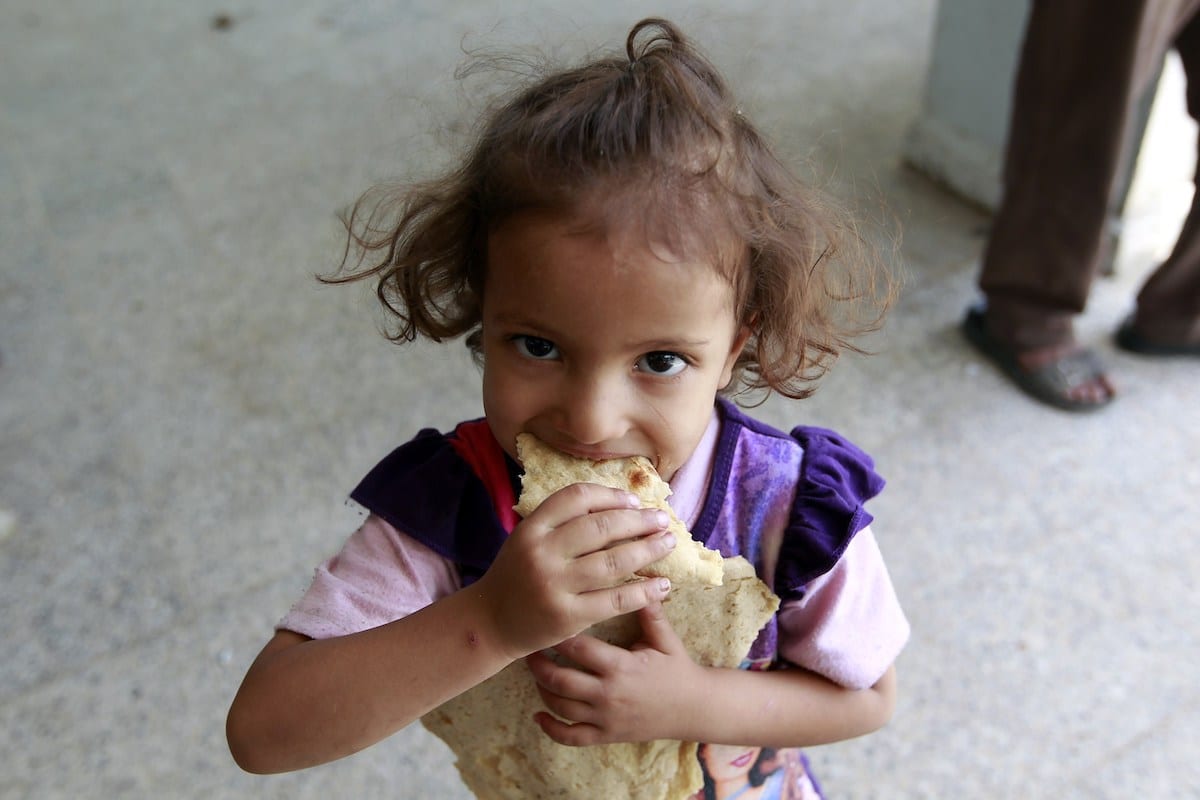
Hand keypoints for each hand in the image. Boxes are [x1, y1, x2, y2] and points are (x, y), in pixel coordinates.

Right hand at [475, 483, 676, 659]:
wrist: (490, 622)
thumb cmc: (517, 576)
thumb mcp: (528, 540)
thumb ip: (561, 523)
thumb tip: (620, 507)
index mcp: (531, 529)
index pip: (577, 497)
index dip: (610, 495)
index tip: (634, 500)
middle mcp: (541, 553)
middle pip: (601, 527)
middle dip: (638, 520)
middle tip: (662, 519)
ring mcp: (554, 586)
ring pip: (613, 562)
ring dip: (647, 550)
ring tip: (668, 543)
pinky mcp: (568, 616)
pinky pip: (615, 600)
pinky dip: (644, 591)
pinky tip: (663, 584)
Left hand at [525, 601, 702, 745]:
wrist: (694, 709)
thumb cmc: (677, 669)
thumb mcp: (666, 639)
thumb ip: (649, 611)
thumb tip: (641, 578)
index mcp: (620, 666)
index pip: (578, 649)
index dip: (558, 635)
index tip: (544, 621)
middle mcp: (608, 693)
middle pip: (560, 679)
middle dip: (539, 664)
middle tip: (529, 647)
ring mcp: (605, 718)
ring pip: (560, 707)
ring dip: (541, 690)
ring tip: (534, 672)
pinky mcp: (606, 735)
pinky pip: (571, 736)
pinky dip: (551, 728)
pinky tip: (538, 715)